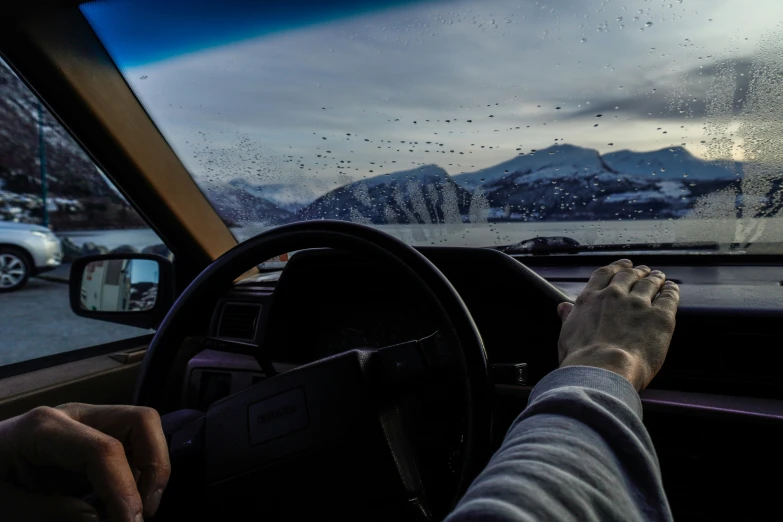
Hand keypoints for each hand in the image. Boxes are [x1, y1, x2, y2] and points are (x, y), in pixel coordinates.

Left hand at [0, 403, 169, 521]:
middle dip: (154, 468)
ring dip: (150, 470)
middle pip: (141, 421)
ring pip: (144, 429)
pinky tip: (119, 504)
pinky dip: (137, 474)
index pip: (105, 449)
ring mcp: (85, 422)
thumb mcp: (2, 506)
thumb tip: (103, 520)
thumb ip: (50, 513)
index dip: (126, 491)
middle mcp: (73, 415)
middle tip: (144, 513)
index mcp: (43, 428)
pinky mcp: (90, 436)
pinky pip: (131, 445)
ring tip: (133, 511)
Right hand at [556, 259, 679, 390]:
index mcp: (590, 300)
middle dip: (637, 271)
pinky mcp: (659, 317)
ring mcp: (637, 304)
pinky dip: (671, 290)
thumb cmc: (582, 360)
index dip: (615, 267)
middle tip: (643, 270)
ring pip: (649, 283)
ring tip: (659, 277)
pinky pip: (668, 297)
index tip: (622, 266)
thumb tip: (564, 307)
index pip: (604, 275)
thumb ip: (568, 318)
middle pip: (628, 276)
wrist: (603, 370)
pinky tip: (672, 288)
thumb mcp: (567, 336)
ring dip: (655, 278)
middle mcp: (613, 296)